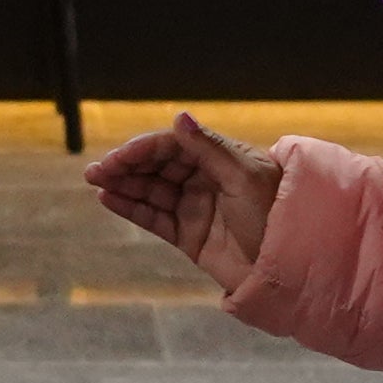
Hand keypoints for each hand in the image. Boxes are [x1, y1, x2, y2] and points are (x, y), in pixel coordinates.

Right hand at [82, 113, 284, 291]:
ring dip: (122, 185)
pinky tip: (109, 200)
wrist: (286, 265)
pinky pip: (154, 218)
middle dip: (126, 166)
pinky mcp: (188, 235)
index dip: (143, 149)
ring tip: (95, 182)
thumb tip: (178, 117)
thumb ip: (208, 148)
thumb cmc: (275, 214)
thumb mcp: (243, 176)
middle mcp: (204, 180)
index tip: (119, 157)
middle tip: (96, 171)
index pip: (173, 146)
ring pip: (151, 191)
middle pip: (157, 167)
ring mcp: (195, 207)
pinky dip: (131, 208)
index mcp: (220, 158)